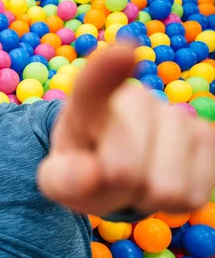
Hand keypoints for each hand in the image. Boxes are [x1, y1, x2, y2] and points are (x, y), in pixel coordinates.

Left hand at [38, 45, 214, 215]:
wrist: (110, 168)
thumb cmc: (81, 169)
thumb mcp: (58, 178)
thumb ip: (63, 178)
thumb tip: (93, 174)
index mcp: (88, 104)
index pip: (93, 86)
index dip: (107, 71)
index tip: (122, 54)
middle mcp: (135, 99)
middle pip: (126, 170)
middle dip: (113, 189)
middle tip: (106, 177)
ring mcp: (176, 115)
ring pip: (165, 188)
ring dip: (144, 196)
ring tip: (131, 179)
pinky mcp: (207, 138)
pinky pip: (191, 196)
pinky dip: (169, 203)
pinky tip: (156, 180)